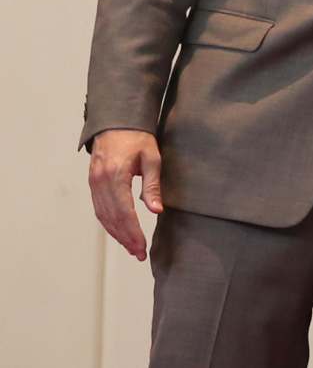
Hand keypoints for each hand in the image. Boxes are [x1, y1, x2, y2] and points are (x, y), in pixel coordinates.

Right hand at [88, 129, 163, 260]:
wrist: (117, 122)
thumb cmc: (138, 138)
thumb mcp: (152, 158)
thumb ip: (152, 185)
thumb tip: (156, 211)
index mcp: (115, 175)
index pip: (124, 212)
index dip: (133, 232)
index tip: (142, 247)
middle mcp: (100, 182)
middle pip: (112, 218)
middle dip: (126, 238)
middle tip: (139, 254)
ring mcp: (94, 184)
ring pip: (103, 216)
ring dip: (117, 234)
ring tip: (132, 248)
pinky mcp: (93, 184)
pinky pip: (99, 209)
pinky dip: (109, 224)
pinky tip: (120, 233)